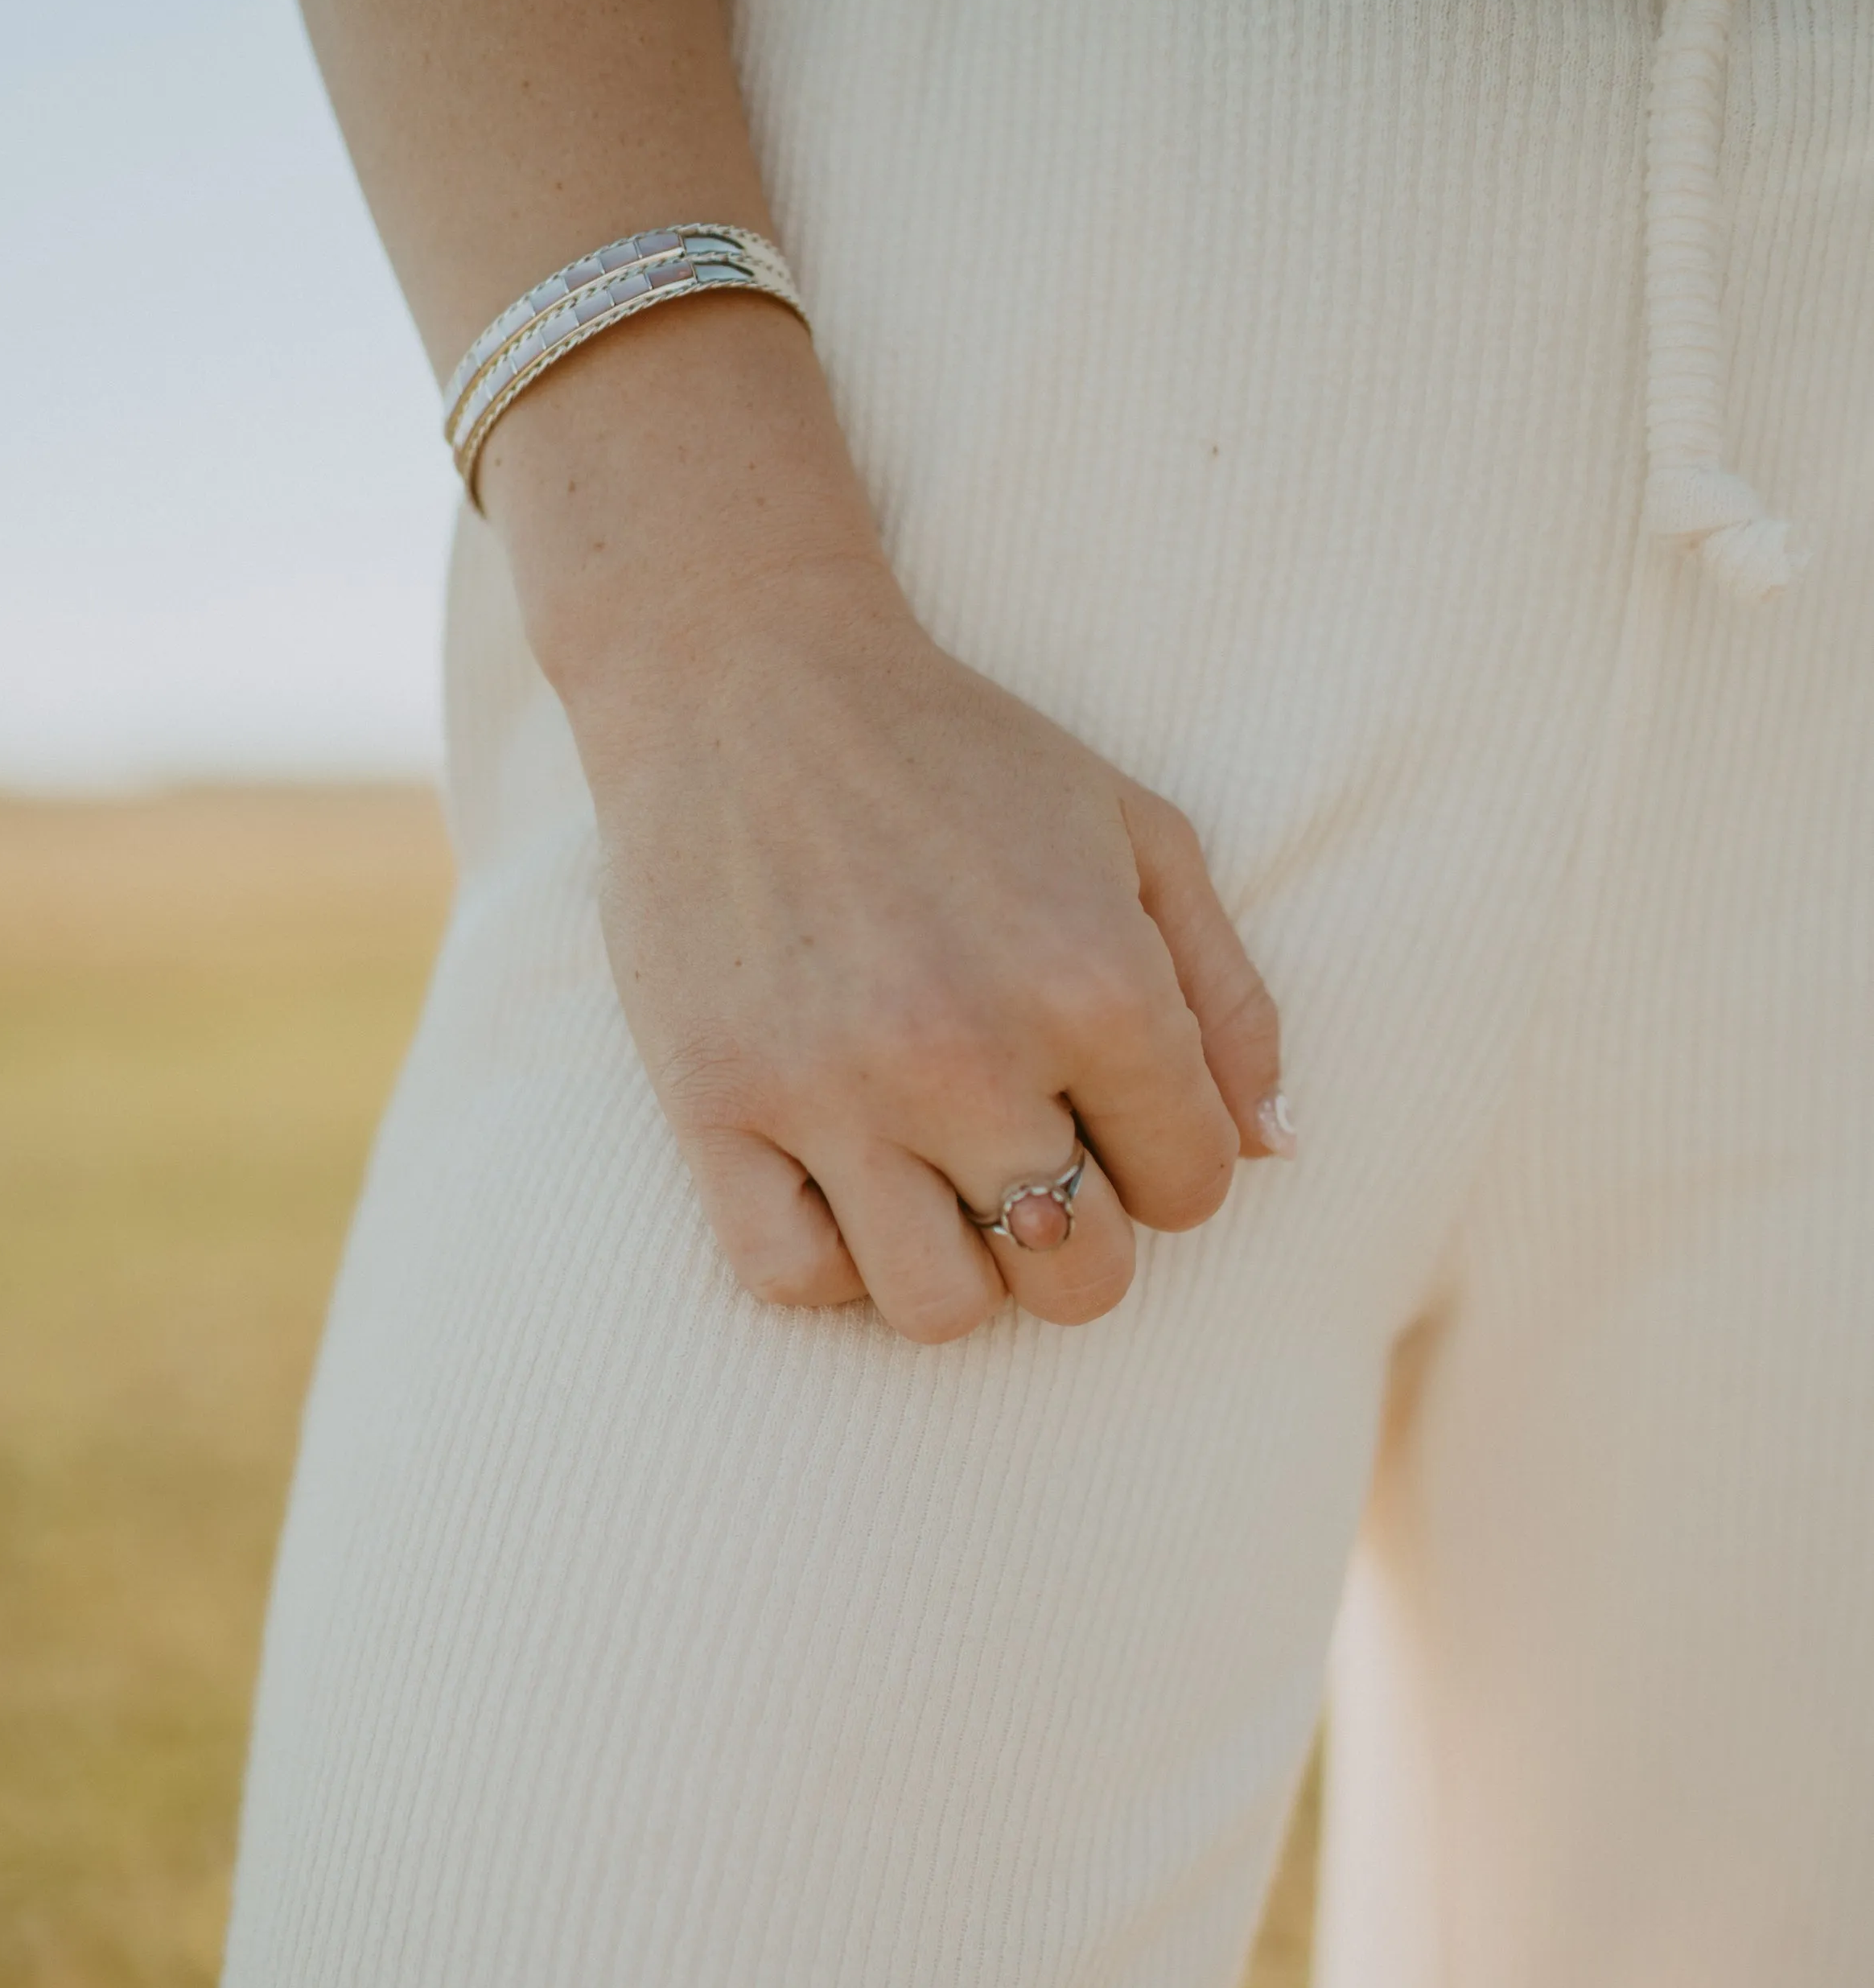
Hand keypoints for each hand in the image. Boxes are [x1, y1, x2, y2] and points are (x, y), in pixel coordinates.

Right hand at [562, 551, 1287, 1342]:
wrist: (742, 677)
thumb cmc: (959, 756)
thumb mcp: (1138, 832)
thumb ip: (1227, 996)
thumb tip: (1273, 1152)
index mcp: (1096, 984)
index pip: (1193, 1190)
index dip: (1168, 1161)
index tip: (1111, 1107)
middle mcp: (969, 1054)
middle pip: (1079, 1279)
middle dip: (1079, 1240)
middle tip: (1032, 1159)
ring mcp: (832, 1089)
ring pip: (940, 1310)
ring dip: (957, 1270)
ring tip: (937, 1186)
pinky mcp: (716, 1106)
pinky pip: (790, 1279)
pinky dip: (828, 1260)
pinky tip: (841, 1183)